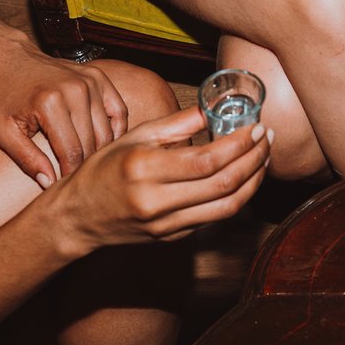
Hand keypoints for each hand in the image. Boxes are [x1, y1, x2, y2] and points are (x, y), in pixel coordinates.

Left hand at [0, 45, 130, 186]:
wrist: (12, 59)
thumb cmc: (6, 98)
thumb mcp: (3, 132)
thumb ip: (26, 159)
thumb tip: (50, 183)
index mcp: (50, 103)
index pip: (71, 151)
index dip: (70, 174)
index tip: (64, 186)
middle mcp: (75, 90)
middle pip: (92, 143)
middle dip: (84, 165)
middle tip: (75, 178)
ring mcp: (91, 81)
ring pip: (107, 131)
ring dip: (99, 151)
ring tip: (86, 163)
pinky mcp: (99, 77)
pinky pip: (119, 111)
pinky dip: (116, 131)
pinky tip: (103, 143)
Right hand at [52, 106, 273, 250]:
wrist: (76, 218)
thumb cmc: (103, 170)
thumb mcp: (134, 136)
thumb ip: (177, 123)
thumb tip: (214, 107)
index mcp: (144, 169)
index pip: (208, 158)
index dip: (240, 143)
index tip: (257, 126)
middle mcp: (156, 201)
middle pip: (224, 183)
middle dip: (255, 159)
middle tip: (268, 138)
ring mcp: (166, 225)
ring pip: (227, 207)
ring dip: (253, 181)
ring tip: (263, 157)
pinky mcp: (173, 238)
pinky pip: (215, 217)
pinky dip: (236, 196)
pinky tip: (244, 176)